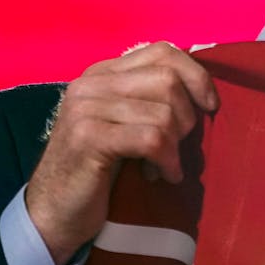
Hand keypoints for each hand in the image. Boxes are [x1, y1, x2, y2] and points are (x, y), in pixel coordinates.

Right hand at [25, 41, 217, 264]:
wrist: (54, 213)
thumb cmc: (100, 170)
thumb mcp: (127, 124)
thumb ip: (152, 99)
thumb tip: (204, 91)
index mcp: (102, 73)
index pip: (162, 51)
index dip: (196, 75)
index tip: (210, 105)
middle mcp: (91, 83)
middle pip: (168, 80)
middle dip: (186, 116)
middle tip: (177, 145)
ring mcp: (86, 108)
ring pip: (164, 112)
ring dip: (175, 146)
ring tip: (164, 165)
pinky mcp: (88, 137)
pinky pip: (152, 139)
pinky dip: (167, 160)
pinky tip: (162, 176)